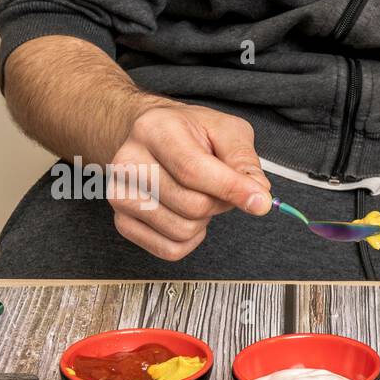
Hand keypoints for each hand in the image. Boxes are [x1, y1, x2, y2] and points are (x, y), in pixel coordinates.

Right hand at [107, 103, 271, 260]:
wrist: (149, 136)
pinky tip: (185, 215)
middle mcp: (128, 161)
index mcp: (155, 129)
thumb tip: (258, 196)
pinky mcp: (122, 221)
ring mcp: (119, 193)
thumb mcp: (225, 130)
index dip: (231, 189)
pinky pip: (169, 250)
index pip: (193, 170)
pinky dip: (189, 240)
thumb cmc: (189, 133)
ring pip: (182, 231)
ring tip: (197, 195)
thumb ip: (244, 161)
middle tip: (216, 186)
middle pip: (192, 206)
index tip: (261, 201)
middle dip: (219, 202)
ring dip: (203, 221)